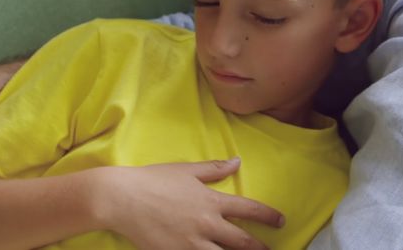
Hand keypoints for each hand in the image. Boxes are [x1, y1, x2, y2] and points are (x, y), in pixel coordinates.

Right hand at [91, 158, 283, 249]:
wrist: (121, 198)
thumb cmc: (154, 180)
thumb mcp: (187, 170)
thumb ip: (215, 169)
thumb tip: (238, 162)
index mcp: (211, 201)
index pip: (249, 209)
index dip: (269, 216)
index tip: (281, 220)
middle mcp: (206, 224)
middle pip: (242, 241)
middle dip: (259, 247)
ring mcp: (191, 243)